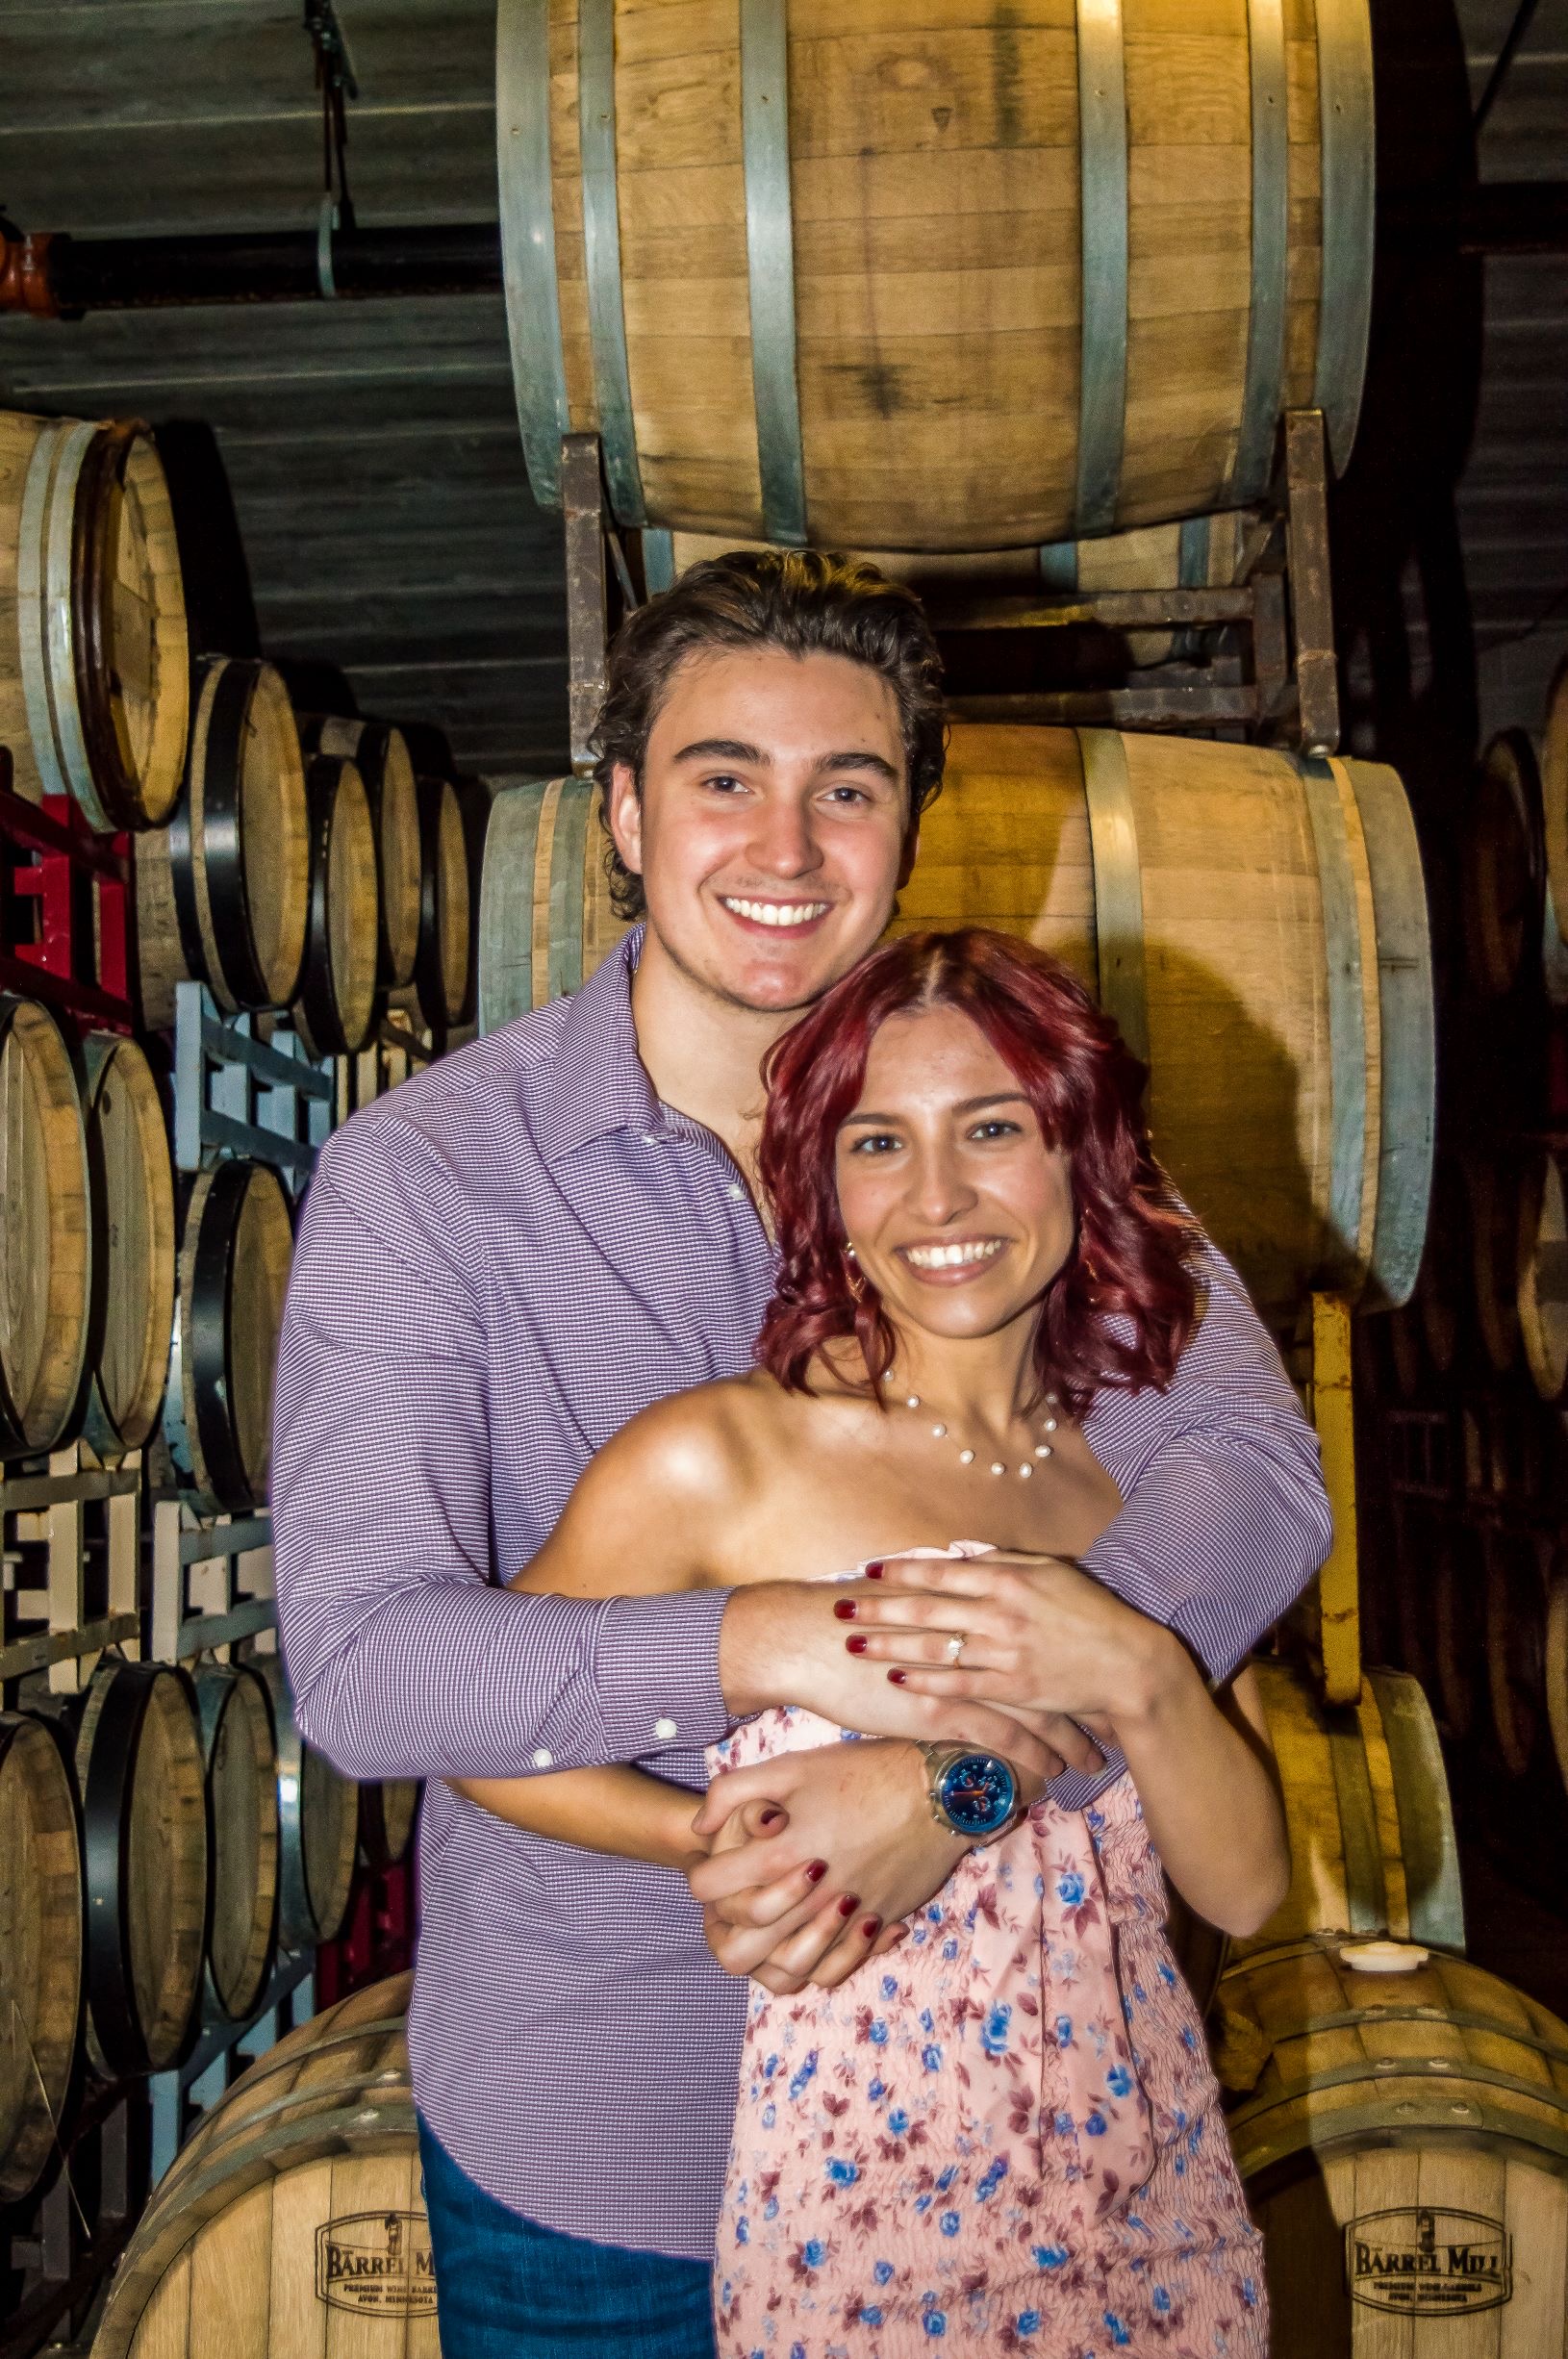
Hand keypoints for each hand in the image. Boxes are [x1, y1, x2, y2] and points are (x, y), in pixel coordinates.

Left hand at [687, 1741, 964, 1994]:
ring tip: (772, 1925)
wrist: (940, 1791)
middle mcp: (806, 1898)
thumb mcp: (791, 1766)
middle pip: (737, 1951)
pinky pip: (835, 1971)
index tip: (714, 1866)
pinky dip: (820, 1961)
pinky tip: (819, 1932)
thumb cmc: (863, 1772)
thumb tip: (699, 1828)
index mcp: (777, 1853)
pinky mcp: (875, 1927)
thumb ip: (732, 1792)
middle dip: (724, 1931)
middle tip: (736, 1905)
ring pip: (785, 1973)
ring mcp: (842, 1920)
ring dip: (770, 1954)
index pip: (709, 1889)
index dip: (702, 1878)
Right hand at [718, 1582, 1102, 1779]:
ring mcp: (964, 1678)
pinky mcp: (943, 1712)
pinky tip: (1052, 1772)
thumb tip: (976, 1615)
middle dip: (1084, 1705)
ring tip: (1094, 1759)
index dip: (1074, 1664)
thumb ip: (952, 1608)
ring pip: (1035, 1712)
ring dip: (1069, 1739)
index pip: (1041, 1638)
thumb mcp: (913, 1603)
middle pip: (1051, 1676)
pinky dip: (1033, 1756)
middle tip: (1112, 1725)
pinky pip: (1002, 1740)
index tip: (1100, 1683)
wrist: (810, 1637)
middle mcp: (980, 1640)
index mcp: (976, 1608)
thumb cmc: (854, 1618)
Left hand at [837, 1552, 1181, 1732]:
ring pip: (934, 1648)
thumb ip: (1004, 1561)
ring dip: (889, 1645)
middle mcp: (1000, 1613)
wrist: (1127, 1663)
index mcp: (1008, 1579)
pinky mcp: (1010, 1688)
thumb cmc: (1090, 1611)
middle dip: (877, 1608)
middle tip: (839, 1606)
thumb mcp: (1051, 1571)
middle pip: (925, 1608)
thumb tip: (960, 1554)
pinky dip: (925, 1681)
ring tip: (854, 1644)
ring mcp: (1003, 1653)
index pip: (940, 1572)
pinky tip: (897, 1677)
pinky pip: (958, 1685)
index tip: (867, 1569)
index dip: (900, 1571)